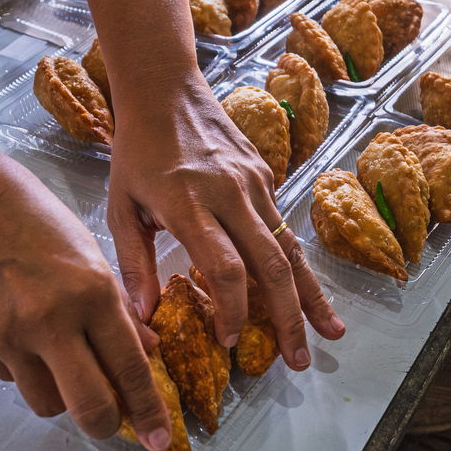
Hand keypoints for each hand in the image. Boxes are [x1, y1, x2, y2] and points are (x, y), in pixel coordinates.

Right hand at [0, 162, 170, 450]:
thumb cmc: (29, 214)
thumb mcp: (88, 252)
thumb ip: (116, 309)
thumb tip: (146, 352)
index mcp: (91, 292)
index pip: (130, 369)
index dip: (149, 412)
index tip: (160, 439)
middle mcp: (51, 321)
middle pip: (90, 408)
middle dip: (107, 425)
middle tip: (111, 421)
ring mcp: (7, 337)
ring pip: (46, 404)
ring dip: (61, 395)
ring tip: (58, 361)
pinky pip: (9, 379)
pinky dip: (22, 368)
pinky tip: (17, 331)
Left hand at [108, 80, 345, 370]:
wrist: (165, 88)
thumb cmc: (135, 151)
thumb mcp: (120, 206)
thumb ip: (132, 264)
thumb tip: (141, 318)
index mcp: (188, 203)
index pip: (224, 268)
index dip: (234, 311)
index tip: (231, 343)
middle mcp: (229, 194)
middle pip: (271, 265)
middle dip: (289, 318)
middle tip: (298, 361)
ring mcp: (254, 183)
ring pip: (290, 248)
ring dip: (310, 296)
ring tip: (330, 335)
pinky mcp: (266, 176)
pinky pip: (284, 227)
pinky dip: (299, 264)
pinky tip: (308, 294)